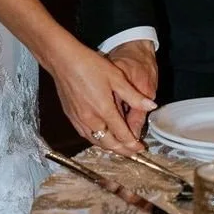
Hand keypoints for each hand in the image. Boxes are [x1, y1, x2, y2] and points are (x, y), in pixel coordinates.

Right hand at [49, 36, 154, 154]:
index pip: (122, 135)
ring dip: (109, 147)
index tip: (140, 148)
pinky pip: (86, 135)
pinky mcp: (71, 116)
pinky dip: (96, 140)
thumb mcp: (116, 77)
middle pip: (109, 143)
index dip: (133, 144)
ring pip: (96, 142)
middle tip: (133, 152)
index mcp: (104, 110)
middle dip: (123, 151)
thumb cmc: (89, 65)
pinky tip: (101, 138)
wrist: (63, 60)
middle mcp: (90, 119)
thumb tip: (151, 106)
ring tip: (120, 149)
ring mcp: (78, 119)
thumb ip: (134, 96)